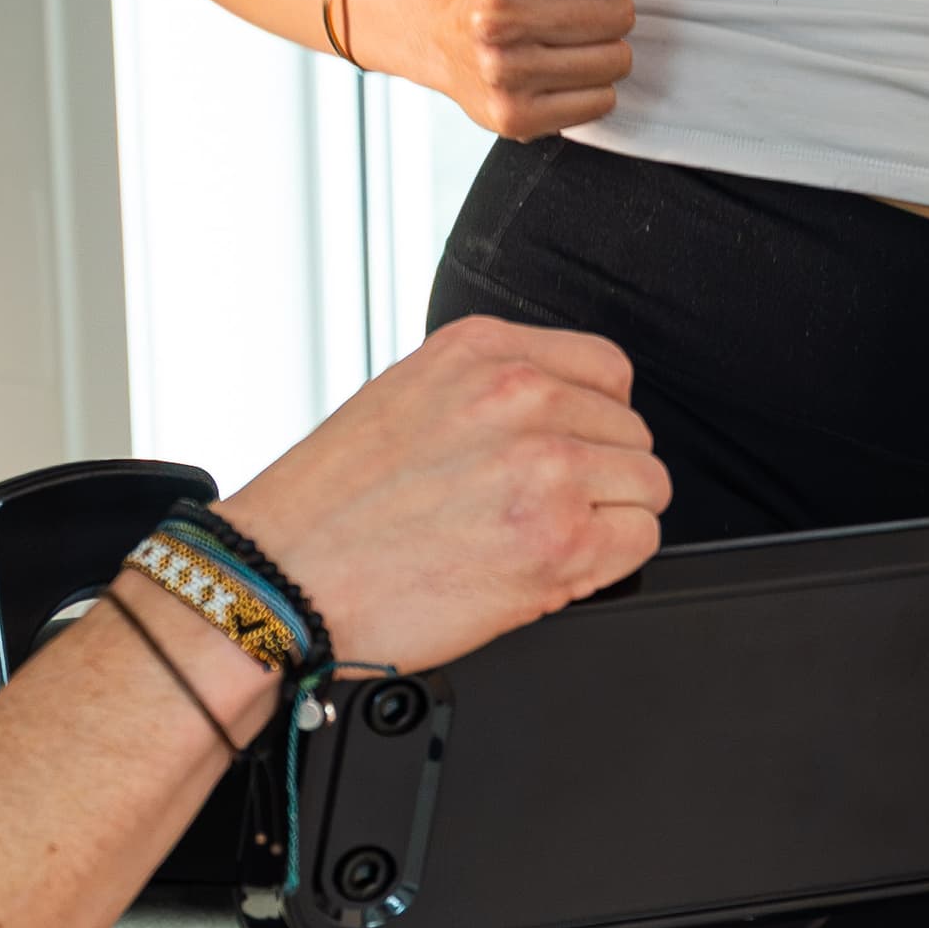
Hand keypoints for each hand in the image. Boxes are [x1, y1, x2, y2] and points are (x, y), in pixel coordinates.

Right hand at [227, 315, 665, 669]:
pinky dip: (606, 563)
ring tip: (535, 542)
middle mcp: (521, 396)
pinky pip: (640, 540)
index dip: (591, 424)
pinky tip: (546, 570)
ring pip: (646, 486)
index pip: (606, 370)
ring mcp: (547, 466)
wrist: (283, 576)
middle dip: (595, 478)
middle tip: (532, 512)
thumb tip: (557, 419)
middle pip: (630, 432)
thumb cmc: (329, 508)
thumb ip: (489, 394)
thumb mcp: (407, 398)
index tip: (565, 453)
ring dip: (606, 521)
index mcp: (483, 351)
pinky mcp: (560, 539)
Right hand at [387, 0, 643, 134]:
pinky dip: (590, 88)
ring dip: (602, 49)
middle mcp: (494, 21)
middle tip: (567, 10)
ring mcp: (503, 76)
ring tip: (563, 41)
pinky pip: (603, 102)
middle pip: (620, 15)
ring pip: (617, 60)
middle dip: (606, 8)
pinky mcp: (516, 119)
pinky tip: (556, 72)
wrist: (443, 37)